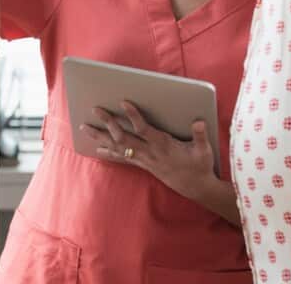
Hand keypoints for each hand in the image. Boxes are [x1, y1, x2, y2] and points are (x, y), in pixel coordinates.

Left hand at [80, 101, 218, 200]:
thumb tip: (199, 121)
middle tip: (96, 109)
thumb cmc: (200, 165)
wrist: (196, 187)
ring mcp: (145, 160)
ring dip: (101, 137)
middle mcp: (150, 153)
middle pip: (124, 138)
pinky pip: (122, 158)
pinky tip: (97, 148)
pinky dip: (109, 151)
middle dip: (108, 123)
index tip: (123, 102)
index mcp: (163, 145)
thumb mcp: (204, 151)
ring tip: (85, 128)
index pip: (144, 130)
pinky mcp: (143, 165)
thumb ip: (200, 135)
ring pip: (118, 148)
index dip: (133, 117)